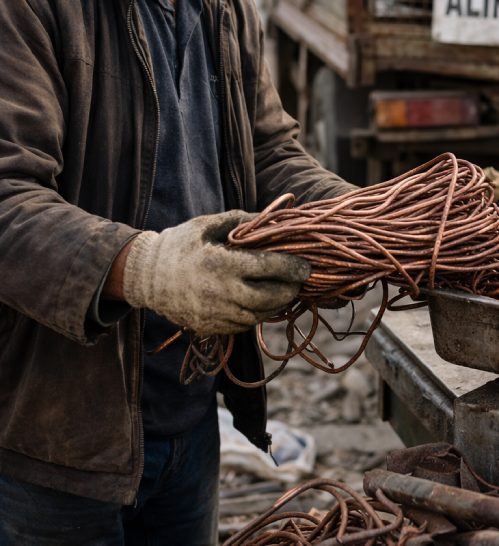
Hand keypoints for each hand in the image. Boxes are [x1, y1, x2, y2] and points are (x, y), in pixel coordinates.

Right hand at [122, 210, 310, 335]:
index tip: (307, 266)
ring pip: (259, 315)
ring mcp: (214, 314)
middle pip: (269, 298)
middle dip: (290, 290)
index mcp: (221, 263)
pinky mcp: (210, 327)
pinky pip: (243, 325)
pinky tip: (261, 301)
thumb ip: (242, 221)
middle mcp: (219, 293)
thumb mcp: (208, 225)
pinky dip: (257, 314)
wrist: (144, 276)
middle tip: (299, 281)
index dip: (293, 268)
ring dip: (276, 304)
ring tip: (284, 291)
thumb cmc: (179, 244)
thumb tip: (274, 217)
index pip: (268, 268)